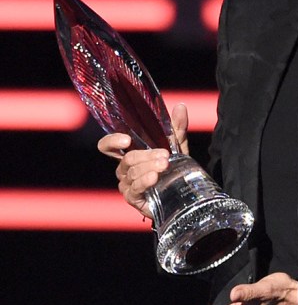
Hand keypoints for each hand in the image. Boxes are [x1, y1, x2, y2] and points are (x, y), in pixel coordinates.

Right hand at [97, 103, 189, 218]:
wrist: (182, 195)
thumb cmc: (173, 169)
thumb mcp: (177, 147)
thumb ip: (177, 128)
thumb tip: (181, 106)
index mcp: (129, 154)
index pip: (107, 146)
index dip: (111, 142)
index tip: (127, 139)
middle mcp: (124, 169)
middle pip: (127, 159)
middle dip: (146, 155)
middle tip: (164, 155)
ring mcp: (127, 185)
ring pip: (132, 172)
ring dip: (149, 167)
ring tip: (165, 165)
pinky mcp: (134, 198)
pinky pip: (135, 188)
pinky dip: (144, 182)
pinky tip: (154, 178)